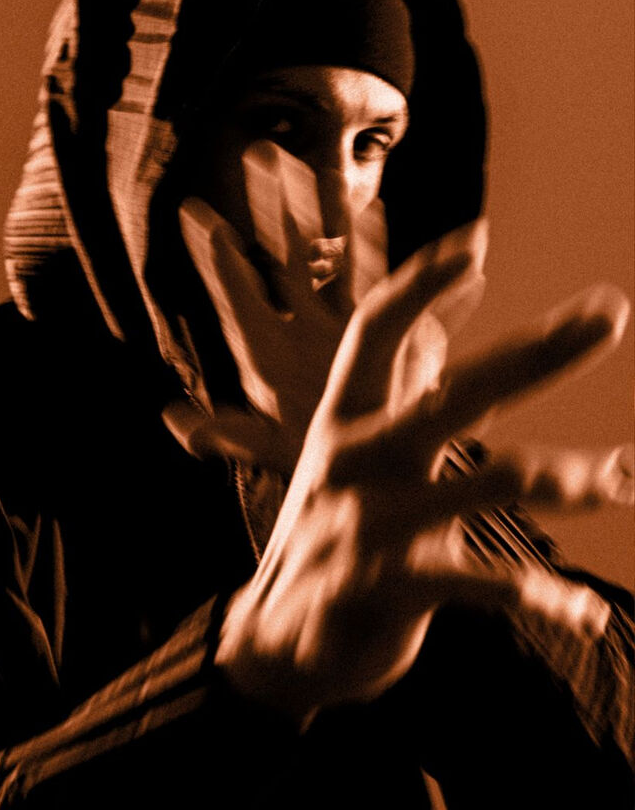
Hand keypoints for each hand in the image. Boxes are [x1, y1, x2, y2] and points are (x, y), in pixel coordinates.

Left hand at [168, 141, 479, 471]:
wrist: (370, 464)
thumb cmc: (310, 455)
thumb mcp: (266, 449)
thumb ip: (226, 436)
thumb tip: (174, 420)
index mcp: (265, 349)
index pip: (236, 291)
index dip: (216, 255)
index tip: (194, 213)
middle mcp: (300, 324)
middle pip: (284, 255)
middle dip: (274, 206)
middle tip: (258, 151)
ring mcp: (340, 319)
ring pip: (334, 254)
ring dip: (327, 211)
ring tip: (317, 165)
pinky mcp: (382, 325)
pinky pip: (380, 279)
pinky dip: (381, 250)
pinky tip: (378, 212)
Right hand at [210, 221, 630, 723]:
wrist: (278, 639)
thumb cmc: (335, 532)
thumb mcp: (353, 457)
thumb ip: (410, 393)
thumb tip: (460, 326)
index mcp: (341, 419)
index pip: (374, 334)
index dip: (420, 284)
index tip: (477, 241)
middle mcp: (354, 460)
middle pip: (449, 396)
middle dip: (532, 355)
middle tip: (608, 314)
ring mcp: (369, 525)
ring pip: (481, 486)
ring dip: (558, 479)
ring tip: (617, 479)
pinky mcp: (389, 590)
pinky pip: (483, 587)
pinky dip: (542, 598)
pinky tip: (586, 612)